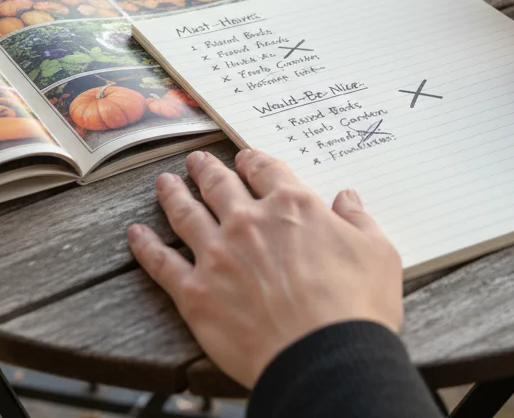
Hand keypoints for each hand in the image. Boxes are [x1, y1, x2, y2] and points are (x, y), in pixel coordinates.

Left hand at [128, 149, 402, 387]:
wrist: (323, 356)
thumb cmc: (357, 307)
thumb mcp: (378, 253)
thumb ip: (359, 221)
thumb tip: (348, 199)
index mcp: (293, 206)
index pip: (266, 170)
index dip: (253, 160)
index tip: (244, 157)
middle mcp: (249, 222)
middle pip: (219, 185)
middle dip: (206, 170)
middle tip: (196, 161)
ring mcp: (217, 255)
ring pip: (185, 214)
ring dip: (172, 194)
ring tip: (164, 182)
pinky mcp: (195, 292)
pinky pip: (161, 263)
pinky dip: (145, 246)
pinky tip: (135, 234)